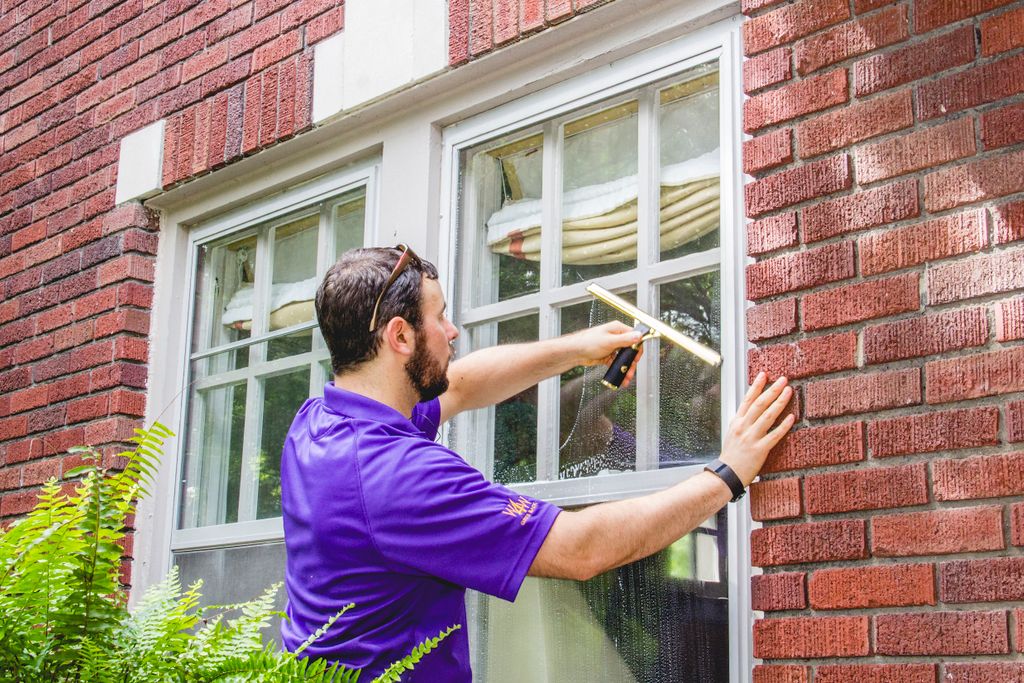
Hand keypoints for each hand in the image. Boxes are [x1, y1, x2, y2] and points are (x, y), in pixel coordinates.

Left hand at [569, 321, 644, 388]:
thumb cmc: (587, 342)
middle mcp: (616, 337)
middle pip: (630, 350)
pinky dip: (619, 370)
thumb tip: (638, 335)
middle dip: (631, 362)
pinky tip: (620, 377)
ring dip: (626, 368)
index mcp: (617, 329)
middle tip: (631, 371)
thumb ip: (625, 339)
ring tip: (626, 378)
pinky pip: (616, 364)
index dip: (637, 349)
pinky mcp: (608, 356)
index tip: (637, 358)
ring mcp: (612, 347)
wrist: (574, 352)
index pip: (634, 337)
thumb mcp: (609, 341)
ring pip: (623, 359)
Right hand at [720, 372, 794, 486]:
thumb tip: (751, 412)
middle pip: (759, 404)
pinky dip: (783, 425)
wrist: (726, 475)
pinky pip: (774, 435)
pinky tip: (792, 417)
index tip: (764, 374)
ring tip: (789, 391)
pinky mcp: (759, 449)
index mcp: (736, 422)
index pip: (747, 400)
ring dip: (779, 402)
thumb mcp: (732, 435)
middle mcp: (743, 427)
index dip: (756, 386)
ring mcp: (751, 437)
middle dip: (772, 390)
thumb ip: (742, 423)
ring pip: (767, 416)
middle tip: (783, 379)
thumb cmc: (731, 456)